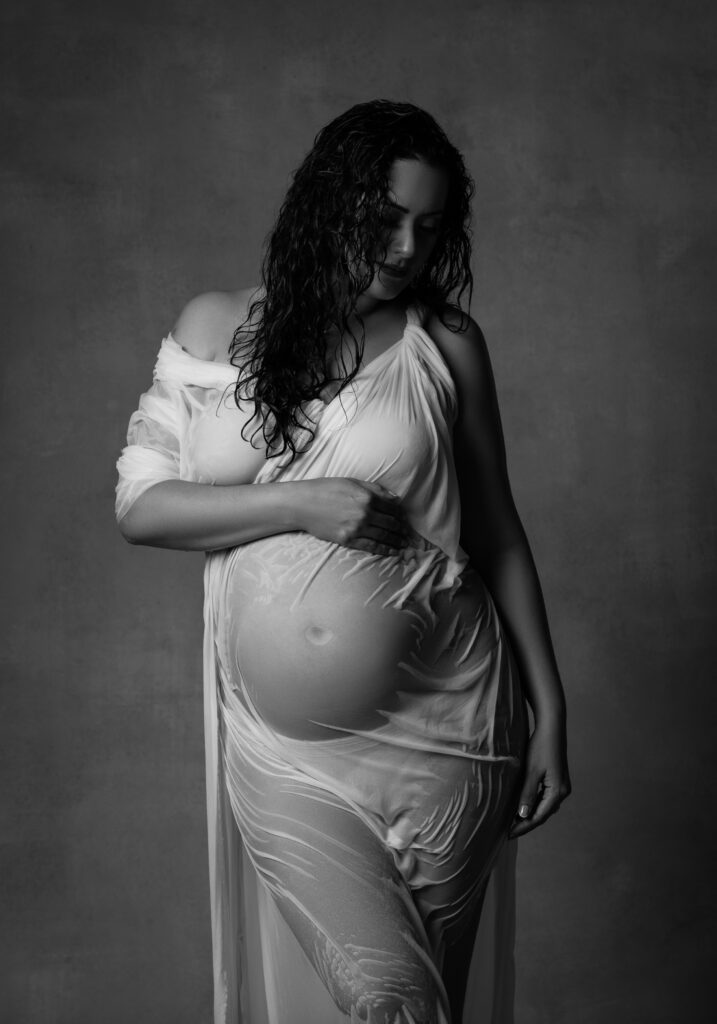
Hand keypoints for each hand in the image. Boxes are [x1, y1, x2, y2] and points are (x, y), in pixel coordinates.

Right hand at [298, 478, 408, 554]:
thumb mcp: (351, 482)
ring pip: (384, 537)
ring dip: (397, 541)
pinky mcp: (348, 540)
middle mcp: (365, 513)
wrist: (303, 504)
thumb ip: (375, 489)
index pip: (391, 508)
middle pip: (391, 524)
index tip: (404, 519)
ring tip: (404, 544)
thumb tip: (395, 498)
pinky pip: (371, 546)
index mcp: (367, 497)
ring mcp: (357, 528)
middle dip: (402, 529)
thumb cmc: (325, 489)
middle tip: (408, 534)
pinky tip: (392, 552)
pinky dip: (384, 550)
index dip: (400, 514)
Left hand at [509, 720, 570, 837]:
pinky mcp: (558, 780)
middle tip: (509, 831)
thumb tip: (522, 815)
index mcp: (557, 792)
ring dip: (531, 814)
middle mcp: (563, 792)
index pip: (539, 817)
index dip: (524, 827)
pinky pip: (546, 798)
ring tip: (514, 821)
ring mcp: (562, 786)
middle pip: (543, 814)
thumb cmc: (540, 747)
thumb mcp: (531, 771)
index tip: (509, 834)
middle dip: (526, 823)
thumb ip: (527, 794)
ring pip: (545, 807)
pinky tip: (524, 806)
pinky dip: (535, 804)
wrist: (551, 728)